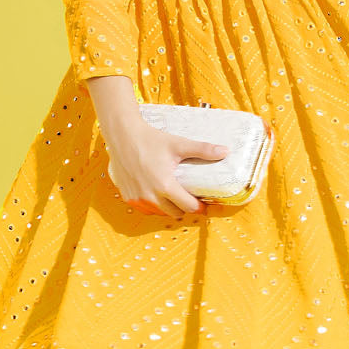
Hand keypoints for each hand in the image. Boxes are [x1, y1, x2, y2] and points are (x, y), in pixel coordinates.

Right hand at [105, 120, 228, 218]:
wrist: (123, 136)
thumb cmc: (150, 139)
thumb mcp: (178, 144)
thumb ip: (202, 149)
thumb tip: (225, 151)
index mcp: (165, 186)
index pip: (188, 207)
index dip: (199, 207)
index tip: (204, 204)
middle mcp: (150, 196)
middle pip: (176, 213)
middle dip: (185, 208)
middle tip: (189, 198)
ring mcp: (138, 198)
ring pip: (160, 213)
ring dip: (169, 208)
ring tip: (174, 197)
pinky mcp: (128, 197)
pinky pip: (146, 209)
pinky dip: (153, 206)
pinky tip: (158, 195)